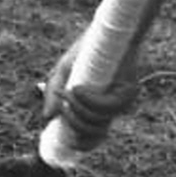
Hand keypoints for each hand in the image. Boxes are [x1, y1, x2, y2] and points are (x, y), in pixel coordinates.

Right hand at [41, 34, 139, 151]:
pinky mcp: (128, 92)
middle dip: (74, 124)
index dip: (80, 144)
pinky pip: (106, 107)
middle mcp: (111, 109)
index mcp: (97, 108)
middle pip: (94, 134)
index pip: (93, 138)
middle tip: (63, 104)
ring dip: (79, 111)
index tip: (64, 139)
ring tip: (69, 92)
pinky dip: (89, 101)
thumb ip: (54, 93)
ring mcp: (121, 102)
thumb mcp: (63, 71)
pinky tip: (78, 89)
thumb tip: (47, 117)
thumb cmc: (86, 51)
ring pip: (98, 121)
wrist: (106, 32)